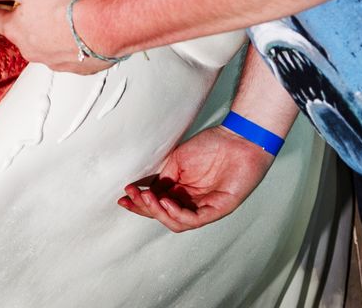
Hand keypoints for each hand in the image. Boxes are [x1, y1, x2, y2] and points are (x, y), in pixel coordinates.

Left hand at [0, 0, 109, 73]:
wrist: (103, 26)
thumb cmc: (66, 6)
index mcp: (17, 31)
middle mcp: (32, 51)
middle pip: (19, 34)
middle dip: (22, 21)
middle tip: (30, 7)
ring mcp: (54, 61)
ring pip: (44, 46)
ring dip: (47, 34)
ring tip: (58, 18)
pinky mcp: (77, 67)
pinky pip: (68, 55)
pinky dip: (69, 45)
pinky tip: (78, 33)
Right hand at [120, 126, 274, 231]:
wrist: (238, 139)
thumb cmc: (212, 146)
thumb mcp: (177, 161)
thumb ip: (162, 178)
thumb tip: (142, 189)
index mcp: (182, 193)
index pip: (158, 204)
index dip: (140, 204)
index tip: (123, 198)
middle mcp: (192, 203)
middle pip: (164, 216)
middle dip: (145, 209)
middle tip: (131, 197)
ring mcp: (206, 207)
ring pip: (177, 222)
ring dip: (158, 212)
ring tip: (146, 198)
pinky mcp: (219, 208)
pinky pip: (195, 219)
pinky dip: (178, 213)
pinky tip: (166, 202)